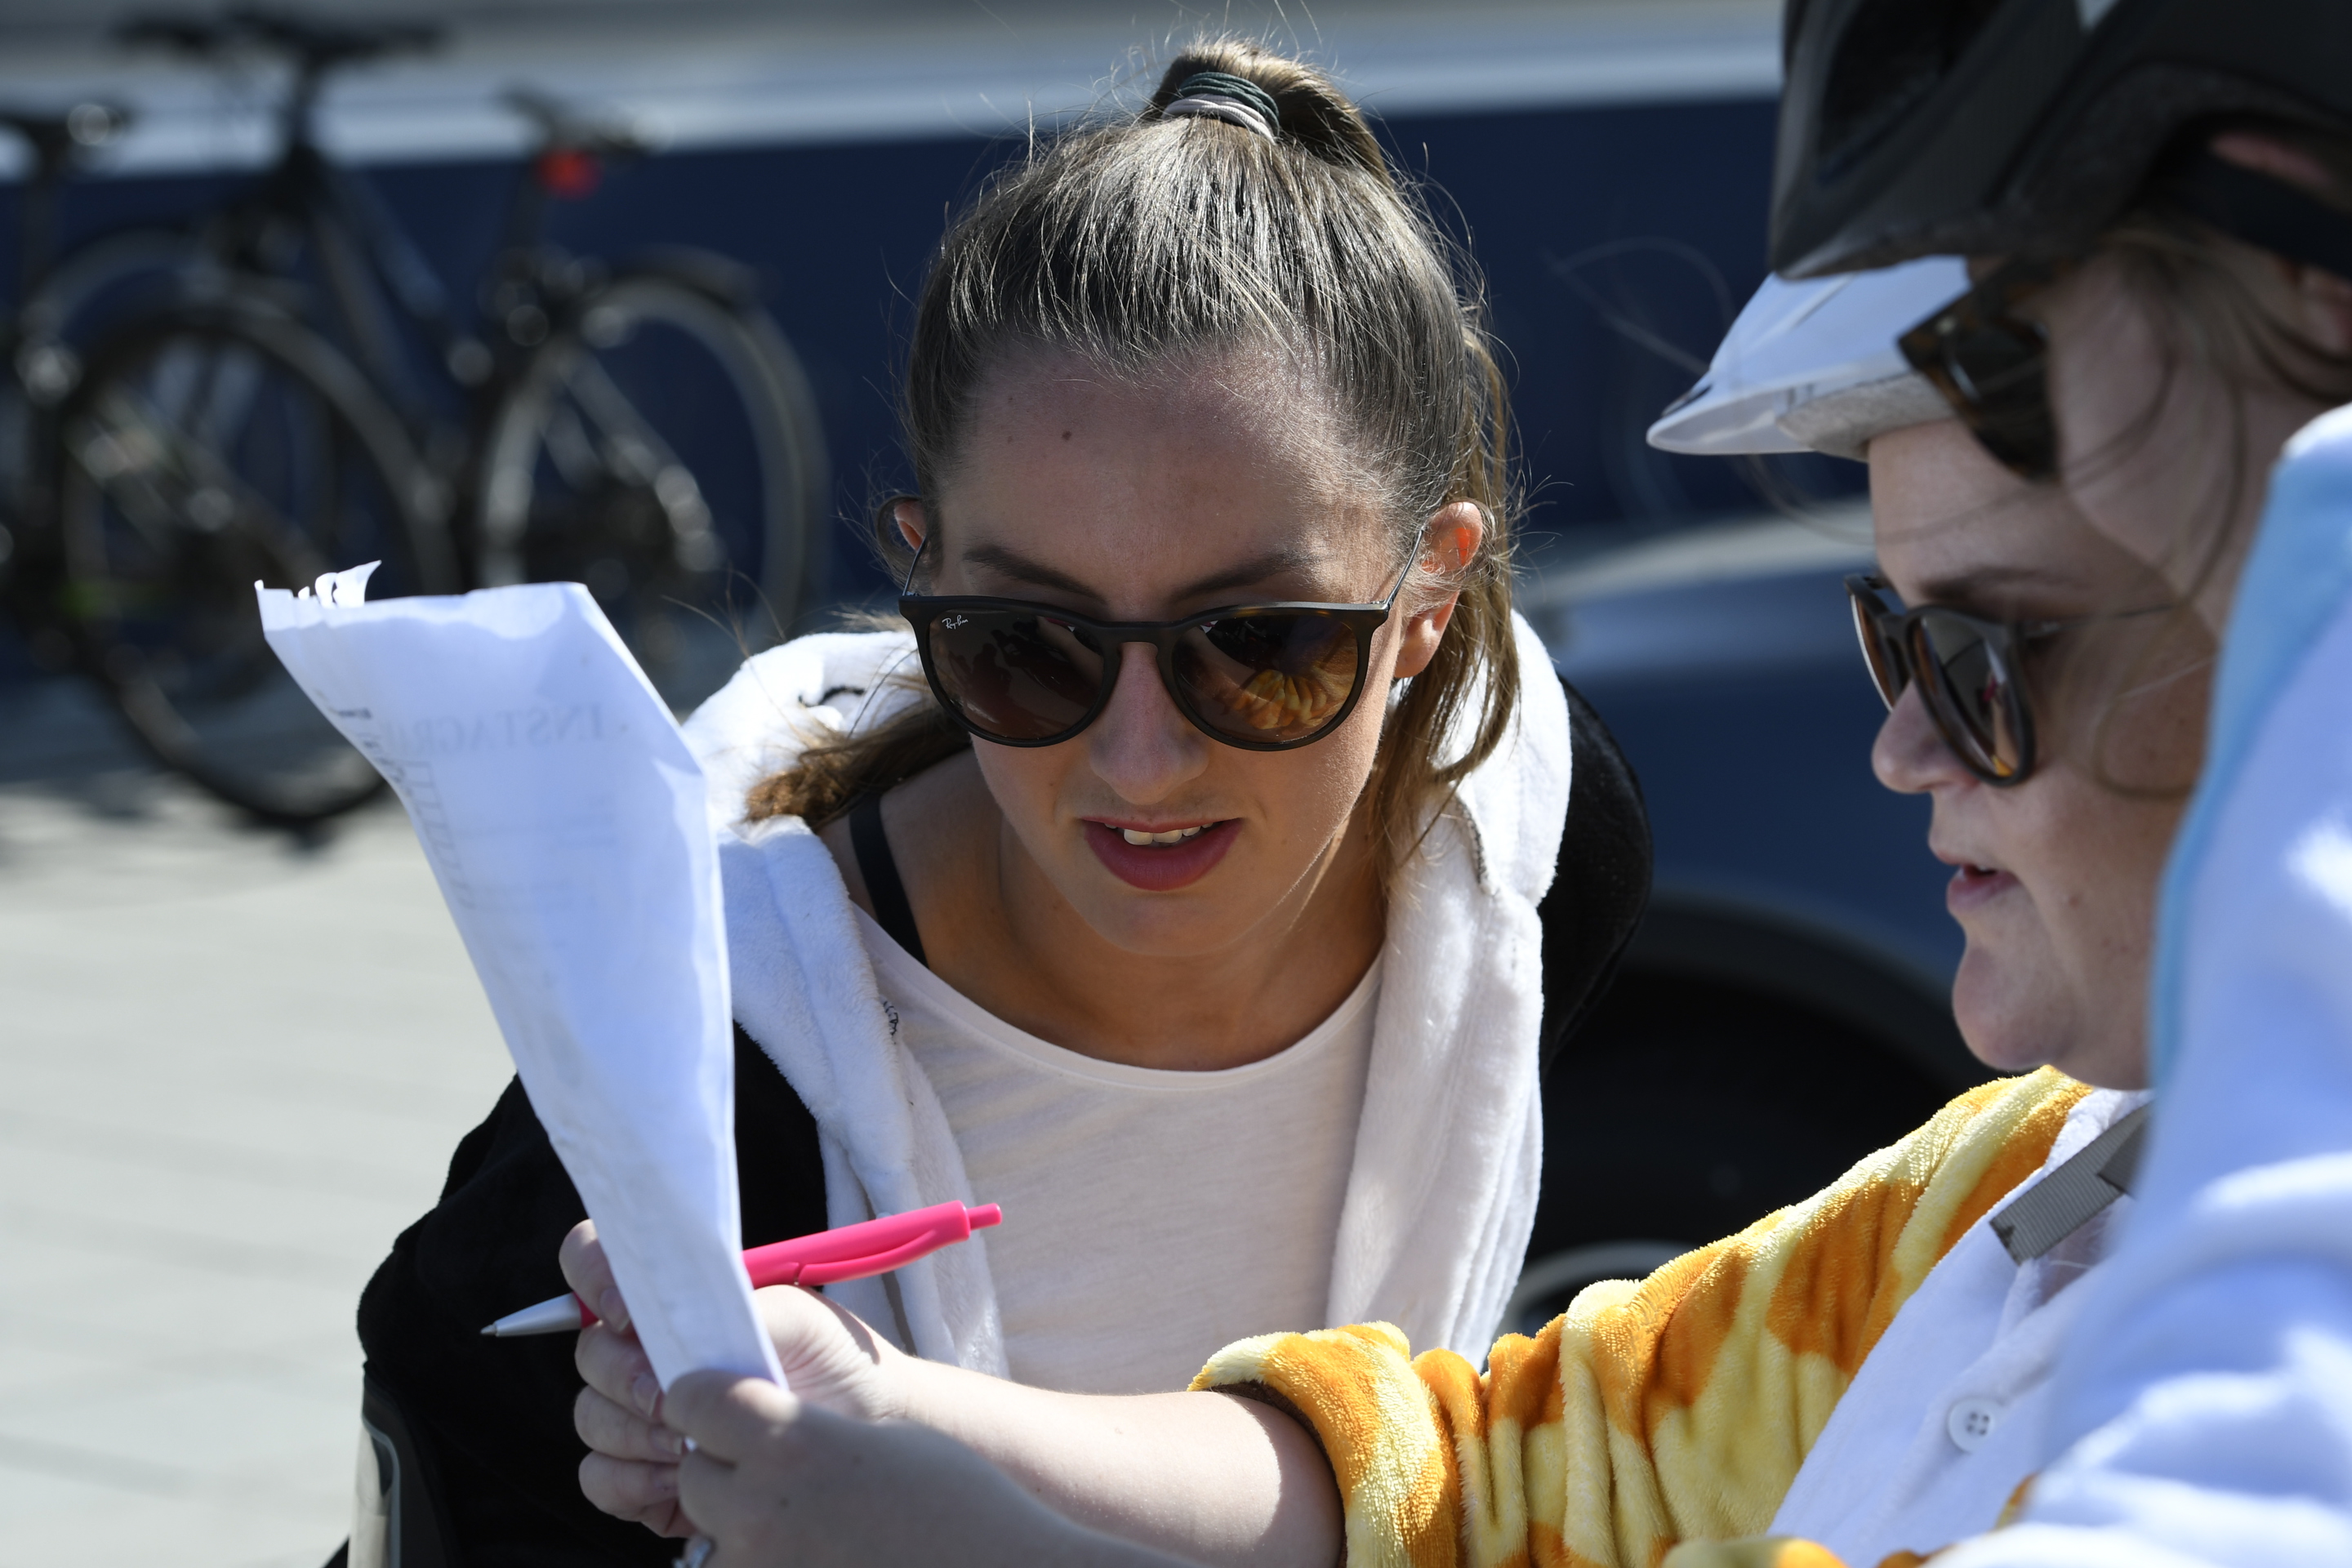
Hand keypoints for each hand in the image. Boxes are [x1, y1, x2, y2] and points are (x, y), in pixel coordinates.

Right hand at [559, 1220, 904, 1532]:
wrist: (865, 1427)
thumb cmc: (831, 1358)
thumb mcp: (797, 1315)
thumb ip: (736, 1305)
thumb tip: (682, 1325)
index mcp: (672, 1301)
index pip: (596, 1262)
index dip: (594, 1276)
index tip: (629, 1311)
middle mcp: (644, 1354)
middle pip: (592, 1353)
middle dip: (624, 1375)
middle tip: (668, 1397)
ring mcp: (637, 1416)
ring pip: (591, 1416)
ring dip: (634, 1431)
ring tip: (690, 1443)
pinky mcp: (639, 1477)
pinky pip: (600, 1478)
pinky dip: (632, 1479)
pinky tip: (681, 1475)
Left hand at [664, 1370, 1193, 1567]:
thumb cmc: (955, 1499)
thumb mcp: (879, 1439)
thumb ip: (804, 1430)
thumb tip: (756, 1430)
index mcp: (791, 1441)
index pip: (691, 1401)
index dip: (703, 1398)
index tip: (716, 1403)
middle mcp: (760, 1508)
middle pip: (693, 1474)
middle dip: (721, 1466)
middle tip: (769, 1469)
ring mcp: (761, 1567)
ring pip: (710, 1534)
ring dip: (738, 1524)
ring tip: (802, 1522)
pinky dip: (761, 1561)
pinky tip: (813, 1551)